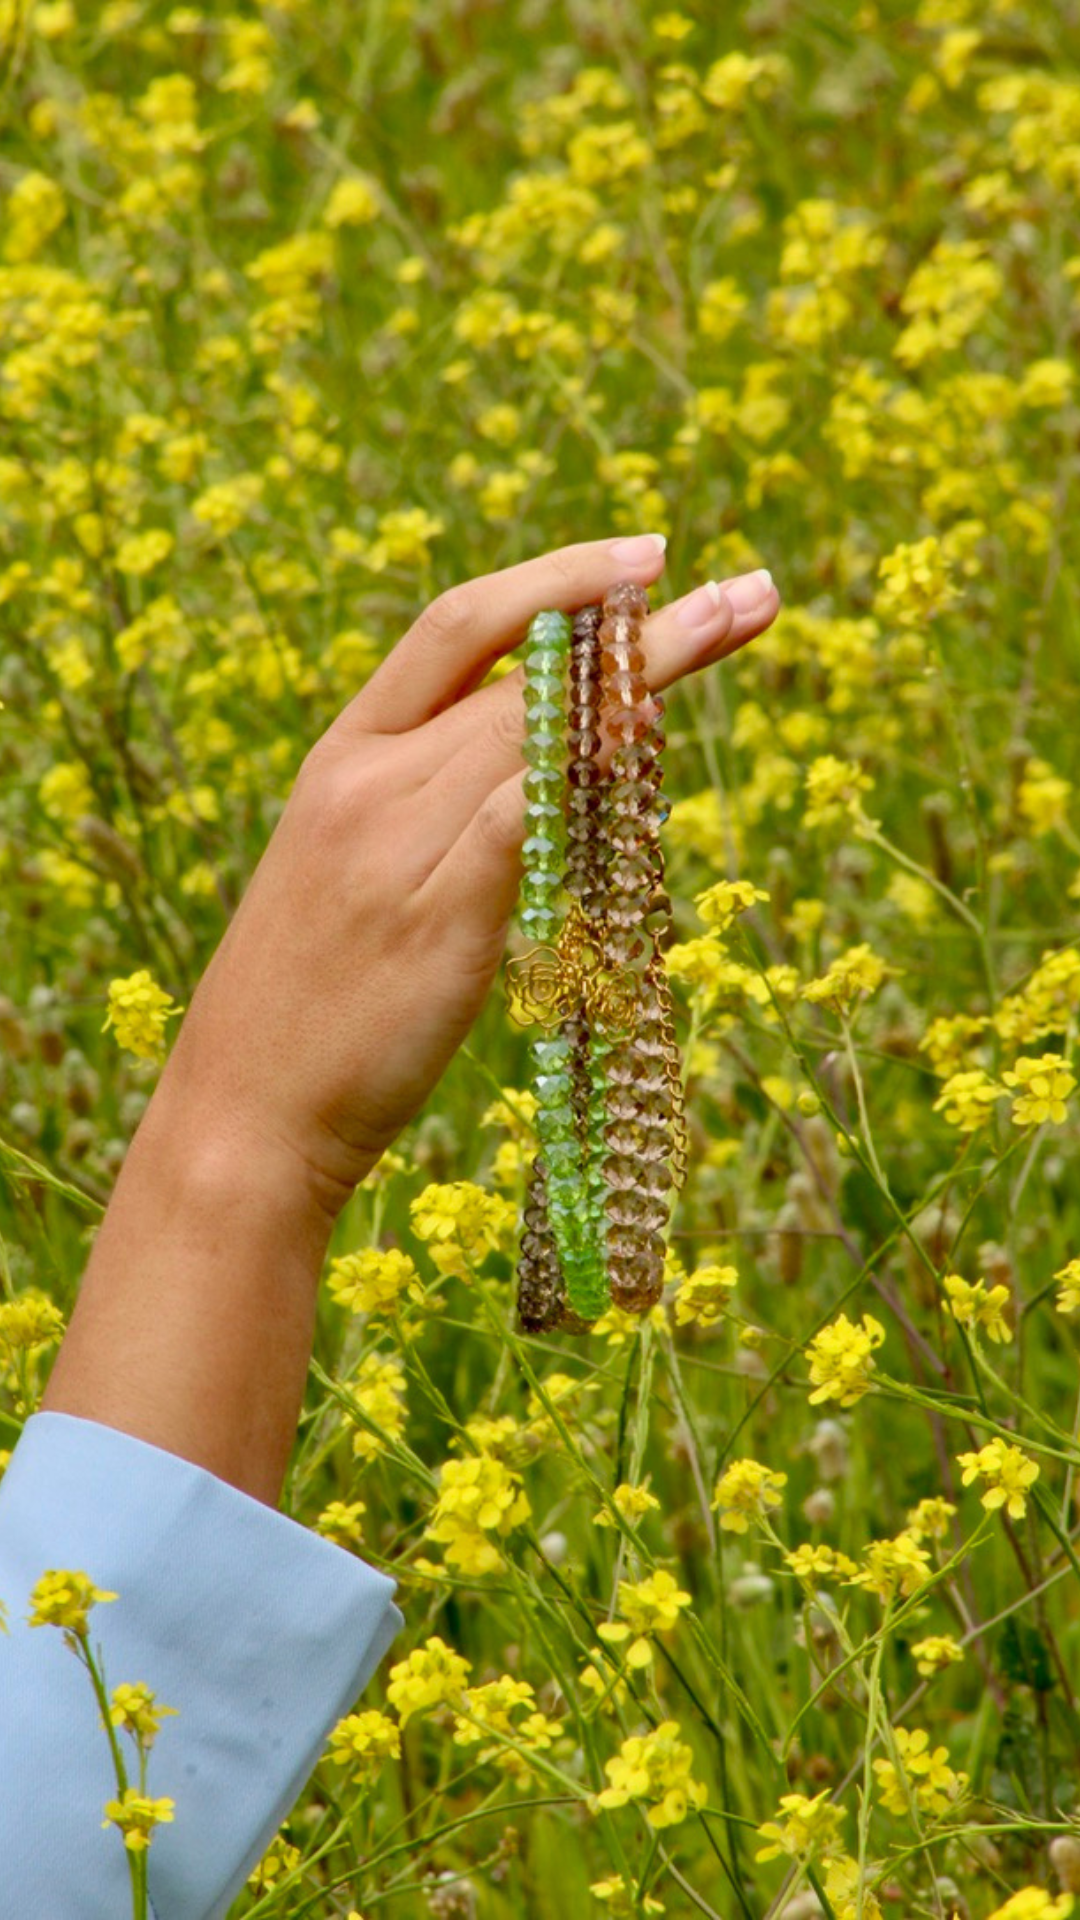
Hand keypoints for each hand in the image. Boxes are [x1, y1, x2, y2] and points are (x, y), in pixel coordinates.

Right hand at [161, 534, 779, 1217]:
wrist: (243, 1113)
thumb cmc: (308, 1006)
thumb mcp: (352, 874)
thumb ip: (430, 807)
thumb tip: (545, 768)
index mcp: (343, 758)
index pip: (455, 627)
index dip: (553, 577)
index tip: (647, 556)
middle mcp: (369, 783)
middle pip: (524, 671)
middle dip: (645, 623)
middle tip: (754, 590)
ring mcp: (399, 849)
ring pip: (535, 728)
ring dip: (648, 674)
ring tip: (739, 627)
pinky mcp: (439, 921)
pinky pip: (526, 817)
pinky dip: (592, 767)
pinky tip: (656, 733)